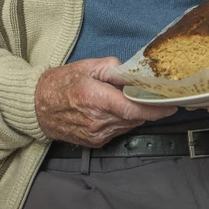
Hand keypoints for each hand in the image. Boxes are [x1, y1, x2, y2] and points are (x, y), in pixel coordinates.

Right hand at [34, 57, 177, 147]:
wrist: (37, 107)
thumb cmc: (61, 83)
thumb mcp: (87, 66)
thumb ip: (113, 68)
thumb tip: (134, 74)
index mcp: (95, 98)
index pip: (133, 108)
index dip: (155, 108)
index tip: (171, 105)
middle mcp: (97, 120)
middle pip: (135, 117)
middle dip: (146, 107)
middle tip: (152, 95)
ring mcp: (96, 134)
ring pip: (128, 125)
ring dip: (134, 114)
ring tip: (128, 99)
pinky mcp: (95, 142)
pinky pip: (118, 131)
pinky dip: (122, 120)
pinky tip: (114, 110)